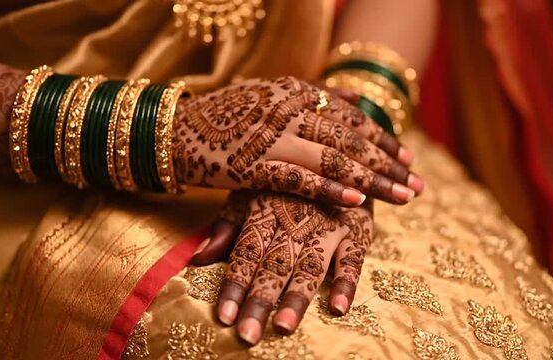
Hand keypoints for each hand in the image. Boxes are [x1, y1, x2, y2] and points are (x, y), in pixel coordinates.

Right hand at [172, 76, 423, 205]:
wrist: (173, 130)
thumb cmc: (224, 117)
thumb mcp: (270, 96)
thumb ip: (312, 97)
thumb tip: (353, 98)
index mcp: (295, 91)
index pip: (351, 116)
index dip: (382, 138)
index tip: (407, 158)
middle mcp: (289, 108)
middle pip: (350, 138)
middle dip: (387, 163)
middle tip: (416, 183)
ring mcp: (272, 135)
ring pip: (333, 157)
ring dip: (371, 179)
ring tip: (401, 195)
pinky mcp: (253, 163)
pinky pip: (299, 177)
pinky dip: (329, 189)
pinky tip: (356, 201)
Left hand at [192, 191, 372, 344]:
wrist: (335, 154)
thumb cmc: (285, 180)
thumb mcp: (251, 191)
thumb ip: (227, 226)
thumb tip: (196, 259)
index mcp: (266, 211)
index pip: (246, 253)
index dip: (234, 285)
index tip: (223, 317)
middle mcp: (295, 220)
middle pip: (275, 265)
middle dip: (260, 300)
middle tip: (247, 335)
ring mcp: (327, 225)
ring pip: (310, 265)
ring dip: (297, 297)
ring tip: (283, 326)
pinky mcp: (356, 230)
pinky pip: (353, 259)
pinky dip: (347, 283)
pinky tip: (338, 308)